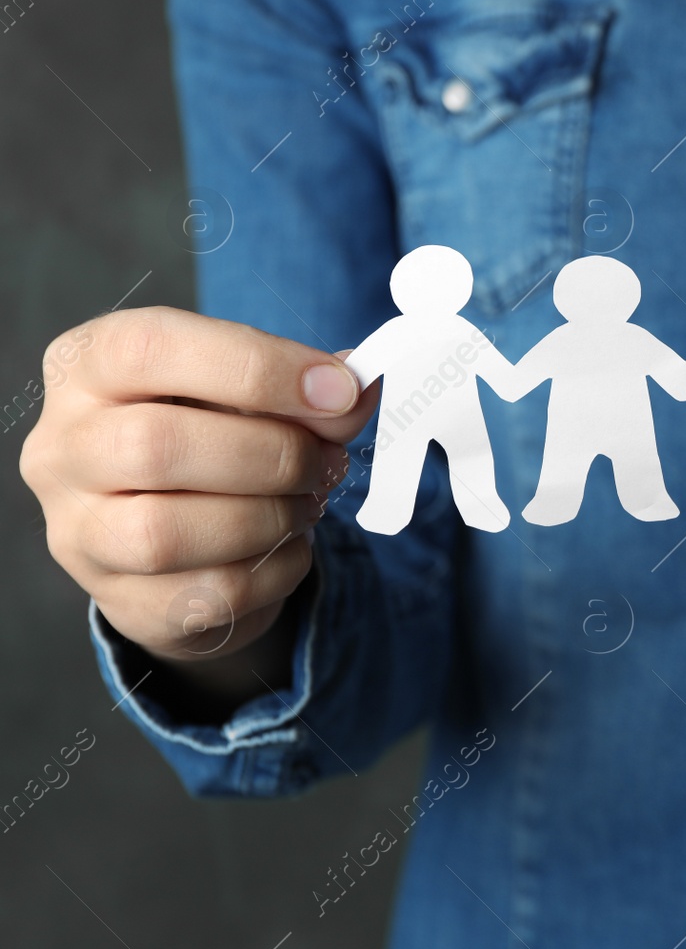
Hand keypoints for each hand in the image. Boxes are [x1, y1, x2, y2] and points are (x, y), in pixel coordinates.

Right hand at [19, 307, 377, 665]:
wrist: (190, 532)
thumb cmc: (219, 436)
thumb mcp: (258, 393)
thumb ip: (309, 389)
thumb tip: (360, 388)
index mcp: (88, 366)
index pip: (150, 348)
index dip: (258, 368)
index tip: (339, 390)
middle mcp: (62, 447)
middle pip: (155, 446)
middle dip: (272, 454)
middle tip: (328, 461)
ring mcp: (78, 531)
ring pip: (167, 533)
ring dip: (270, 517)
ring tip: (308, 503)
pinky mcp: (120, 600)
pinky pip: (206, 595)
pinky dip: (274, 570)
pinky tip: (289, 546)